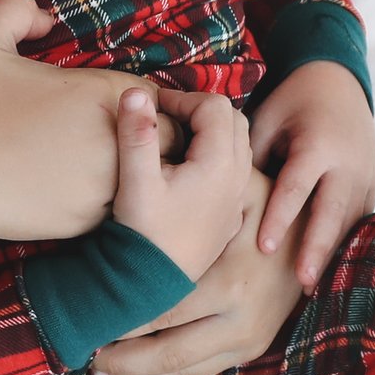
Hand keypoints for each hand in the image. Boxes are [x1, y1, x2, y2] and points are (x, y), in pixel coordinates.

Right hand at [0, 0, 155, 241]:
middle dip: (148, 138)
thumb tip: (47, 18)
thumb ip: (19, 9)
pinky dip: (109, 201)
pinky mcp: (88, 221)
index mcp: (101, 93)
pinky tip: (80, 192)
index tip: (116, 107)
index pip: (154, 97)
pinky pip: (120, 212)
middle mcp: (115, 140)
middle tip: (116, 139)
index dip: (139, 102)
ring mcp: (105, 186)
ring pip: (146, 180)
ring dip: (134, 173)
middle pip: (165, 141)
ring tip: (102, 168)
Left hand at [90, 166, 302, 374]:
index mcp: (232, 284)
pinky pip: (199, 374)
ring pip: (182, 372)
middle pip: (168, 353)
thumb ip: (200, 189)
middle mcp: (241, 322)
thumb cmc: (270, 205)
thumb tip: (150, 173)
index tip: (89, 321)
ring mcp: (248, 341)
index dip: (122, 322)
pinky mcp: (250, 350)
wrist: (319, 239)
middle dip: (123, 359)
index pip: (163, 314)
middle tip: (84, 356)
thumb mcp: (243, 191)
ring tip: (100, 370)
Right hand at [109, 86, 249, 280]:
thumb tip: (136, 92)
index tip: (152, 108)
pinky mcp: (230, 217)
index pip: (213, 106)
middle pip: (234, 121)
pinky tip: (189, 172)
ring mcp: (236, 199)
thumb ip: (136, 133)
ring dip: (212, 133)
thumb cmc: (144, 233)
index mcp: (218, 164)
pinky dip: (217, 158)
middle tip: (167, 118)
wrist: (153, 283)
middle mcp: (236, 179)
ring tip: (177, 141)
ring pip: (238, 146)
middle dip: (201, 110)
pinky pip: (235, 173)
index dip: (181, 98)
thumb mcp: (135, 180)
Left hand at [249, 60, 374, 290]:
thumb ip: (254, 158)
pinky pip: (360, 219)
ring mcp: (366, 175)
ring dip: (332, 255)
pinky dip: (346, 245)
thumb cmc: (291, 102)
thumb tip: (231, 201)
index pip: (297, 187)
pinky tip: (331, 273)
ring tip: (313, 288)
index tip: (265, 249)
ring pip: (350, 221)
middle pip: (332, 212)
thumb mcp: (267, 120)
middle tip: (301, 283)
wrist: (338, 80)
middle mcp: (348, 162)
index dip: (281, 218)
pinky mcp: (373, 184)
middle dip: (316, 249)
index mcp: (319, 144)